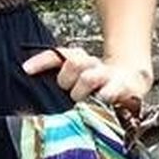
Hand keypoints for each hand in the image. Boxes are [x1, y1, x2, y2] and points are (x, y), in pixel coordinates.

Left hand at [22, 46, 152, 105]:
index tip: (26, 70)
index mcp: (79, 60)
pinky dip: (102, 97)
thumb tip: (28, 81)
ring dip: (81, 93)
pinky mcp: (123, 87)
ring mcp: (108, 75)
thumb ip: (52, 85)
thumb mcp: (73, 83)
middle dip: (66, 80)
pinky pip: (109, 92)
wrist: (132, 83)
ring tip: (84, 103)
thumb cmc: (96, 87)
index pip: (57, 55)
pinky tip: (101, 101)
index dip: (41, 61)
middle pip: (74, 62)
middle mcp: (93, 64)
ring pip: (88, 78)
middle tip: (70, 93)